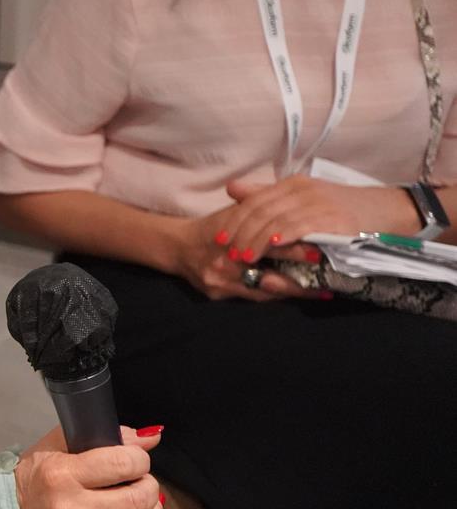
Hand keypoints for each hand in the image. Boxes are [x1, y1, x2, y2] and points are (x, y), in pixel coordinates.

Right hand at [9, 425, 162, 508]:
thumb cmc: (35, 475)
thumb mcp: (59, 444)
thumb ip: (105, 436)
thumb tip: (149, 437)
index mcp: (63, 475)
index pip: (122, 464)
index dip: (139, 458)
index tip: (136, 458)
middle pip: (136, 499)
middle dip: (149, 485)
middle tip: (141, 480)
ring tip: (144, 502)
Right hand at [166, 207, 317, 301]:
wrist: (178, 246)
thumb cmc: (214, 227)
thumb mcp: (235, 213)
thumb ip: (261, 211)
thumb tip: (299, 211)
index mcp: (233, 236)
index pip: (269, 245)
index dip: (295, 250)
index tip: (320, 253)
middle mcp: (226, 261)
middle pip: (270, 274)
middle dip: (301, 279)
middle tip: (330, 283)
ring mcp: (221, 280)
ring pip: (265, 291)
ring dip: (294, 292)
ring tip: (321, 293)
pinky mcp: (218, 294)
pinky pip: (253, 298)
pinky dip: (276, 296)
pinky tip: (295, 295)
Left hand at [221, 175, 413, 263]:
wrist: (387, 210)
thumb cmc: (341, 209)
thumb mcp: (302, 198)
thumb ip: (267, 195)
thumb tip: (232, 189)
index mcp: (292, 185)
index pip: (254, 202)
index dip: (234, 221)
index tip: (218, 239)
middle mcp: (302, 190)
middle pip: (261, 211)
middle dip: (240, 233)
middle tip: (227, 253)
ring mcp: (318, 203)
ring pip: (278, 220)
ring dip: (257, 240)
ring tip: (244, 257)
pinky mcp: (334, 218)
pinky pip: (304, 225)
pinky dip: (287, 234)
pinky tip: (273, 245)